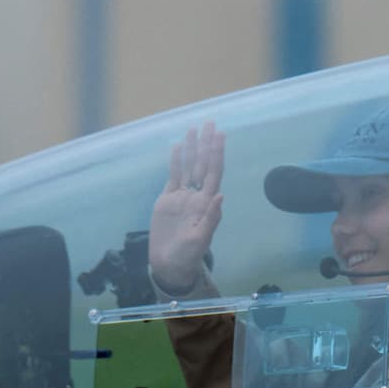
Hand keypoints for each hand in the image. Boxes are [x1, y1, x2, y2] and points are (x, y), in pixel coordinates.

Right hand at [148, 122, 224, 292]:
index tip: (220, 135)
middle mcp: (196, 196)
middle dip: (207, 144)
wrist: (170, 265)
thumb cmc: (188, 256)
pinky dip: (176, 161)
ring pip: (189, 167)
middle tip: (210, 122)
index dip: (217, 154)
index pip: (214, 173)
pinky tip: (178, 147)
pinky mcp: (168, 200)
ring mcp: (182, 196)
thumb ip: (210, 218)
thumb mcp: (200, 240)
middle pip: (203, 164)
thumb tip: (220, 196)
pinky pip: (173, 176)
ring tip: (194, 128)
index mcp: (206, 203)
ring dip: (192, 148)